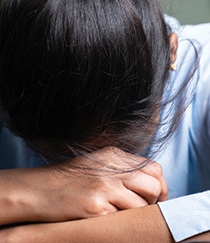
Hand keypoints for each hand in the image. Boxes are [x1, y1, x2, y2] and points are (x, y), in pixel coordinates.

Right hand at [28, 146, 167, 221]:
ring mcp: (104, 187)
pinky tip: (106, 219)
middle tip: (145, 210)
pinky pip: (122, 219)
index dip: (161, 186)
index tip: (158, 198)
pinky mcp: (96, 206)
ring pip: (142, 205)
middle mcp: (112, 168)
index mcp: (114, 155)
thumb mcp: (98, 165)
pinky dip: (119, 222)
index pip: (153, 168)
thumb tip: (149, 185)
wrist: (41, 189)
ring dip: (137, 214)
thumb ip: (122, 170)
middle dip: (155, 202)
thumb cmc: (70, 179)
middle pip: (153, 186)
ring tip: (122, 214)